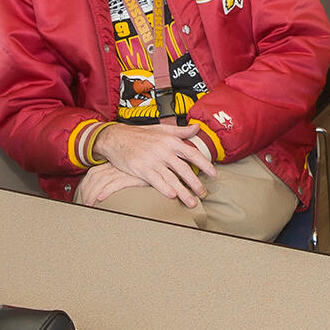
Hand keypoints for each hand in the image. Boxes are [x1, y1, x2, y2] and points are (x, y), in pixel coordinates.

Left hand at [75, 163, 146, 206]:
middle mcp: (117, 165)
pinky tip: (101, 198)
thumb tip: (103, 190)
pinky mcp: (132, 176)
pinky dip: (106, 191)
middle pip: (94, 177)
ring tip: (91, 205)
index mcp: (114, 163)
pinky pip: (115, 184)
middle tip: (85, 204)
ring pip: (101, 181)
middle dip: (86, 192)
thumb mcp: (128, 171)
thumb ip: (118, 176)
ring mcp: (124, 170)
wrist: (162, 165)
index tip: (83, 196)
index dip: (85, 185)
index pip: (92, 172)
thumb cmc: (146, 170)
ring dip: (93, 194)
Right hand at [92, 122, 217, 207]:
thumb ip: (181, 131)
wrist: (116, 137)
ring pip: (172, 178)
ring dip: (183, 192)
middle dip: (196, 183)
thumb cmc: (140, 134)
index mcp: (170, 141)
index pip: (192, 153)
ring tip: (191, 202)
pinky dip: (164, 188)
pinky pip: (155, 180)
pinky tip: (172, 195)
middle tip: (204, 193)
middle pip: (184, 169)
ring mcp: (152, 160)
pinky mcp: (141, 169)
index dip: (204, 164)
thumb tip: (197, 128)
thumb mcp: (161, 129)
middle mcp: (164, 151)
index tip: (213, 173)